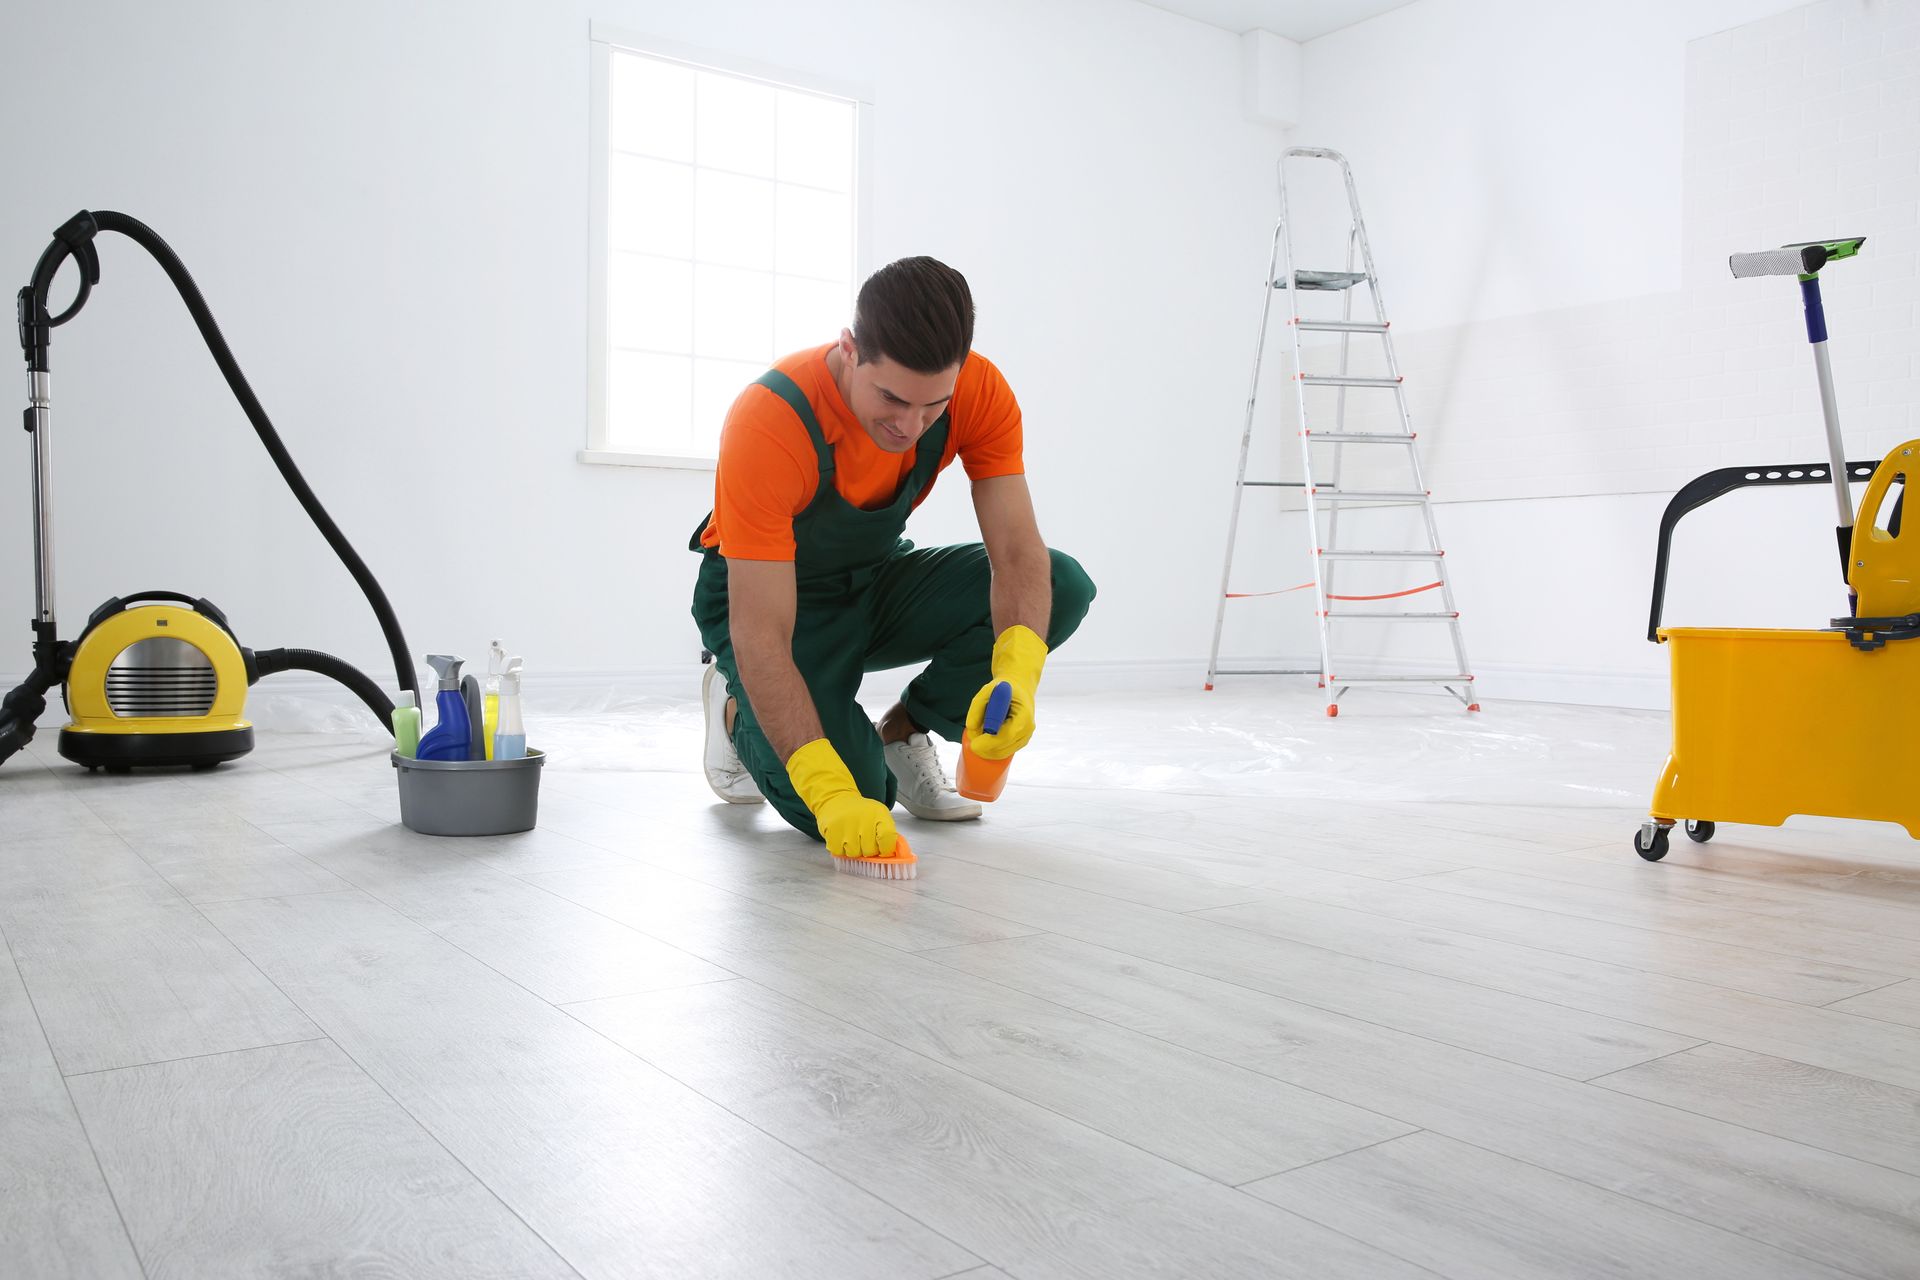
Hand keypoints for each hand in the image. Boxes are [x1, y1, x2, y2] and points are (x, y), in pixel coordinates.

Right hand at [786, 739, 897, 856]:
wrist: (835, 799)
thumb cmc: (860, 811)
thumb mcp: (879, 815)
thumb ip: (889, 833)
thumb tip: (897, 853)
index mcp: (879, 814)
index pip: (888, 839)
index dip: (886, 849)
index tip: (882, 849)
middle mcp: (864, 819)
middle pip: (870, 851)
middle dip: (867, 849)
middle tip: (863, 838)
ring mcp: (847, 826)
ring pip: (854, 854)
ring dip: (853, 849)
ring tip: (851, 836)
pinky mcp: (832, 832)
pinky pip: (839, 853)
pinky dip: (840, 849)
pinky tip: (841, 837)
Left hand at [965, 625, 1047, 760]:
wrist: (1019, 688)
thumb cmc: (1004, 688)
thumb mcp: (988, 690)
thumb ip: (977, 707)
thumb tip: (971, 727)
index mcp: (1024, 715)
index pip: (1006, 735)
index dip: (988, 743)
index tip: (973, 744)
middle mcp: (1028, 729)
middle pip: (1003, 748)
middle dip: (984, 747)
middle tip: (970, 737)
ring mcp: (1025, 737)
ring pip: (1002, 753)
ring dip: (986, 748)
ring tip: (979, 732)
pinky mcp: (1020, 742)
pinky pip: (1003, 752)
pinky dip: (992, 748)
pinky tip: (986, 737)